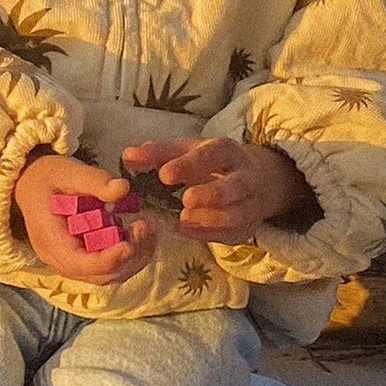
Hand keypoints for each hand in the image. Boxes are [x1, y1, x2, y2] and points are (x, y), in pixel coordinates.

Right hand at [13, 153, 154, 284]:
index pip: (83, 264)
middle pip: (102, 275)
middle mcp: (61, 261)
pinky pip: (111, 266)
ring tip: (147, 228)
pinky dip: (130, 254)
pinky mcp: (85, 259)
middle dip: (131, 255)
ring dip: (136, 256)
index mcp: (51, 242)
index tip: (132, 242)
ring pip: (111, 275)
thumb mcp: (67, 171)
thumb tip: (123, 188)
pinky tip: (139, 232)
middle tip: (145, 226)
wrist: (31, 185)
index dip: (111, 258)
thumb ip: (94, 180)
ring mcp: (74, 263)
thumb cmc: (47, 178)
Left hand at [124, 138, 313, 243]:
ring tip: (183, 219)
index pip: (213, 154)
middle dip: (212, 193)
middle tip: (186, 200)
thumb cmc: (211, 163)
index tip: (165, 174)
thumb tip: (127, 156)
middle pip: (235, 186)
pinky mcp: (246, 228)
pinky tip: (184, 231)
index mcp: (228, 151)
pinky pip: (231, 234)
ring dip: (210, 219)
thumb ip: (158, 154)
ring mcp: (250, 205)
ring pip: (237, 214)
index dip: (190, 164)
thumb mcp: (187, 151)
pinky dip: (208, 235)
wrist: (258, 182)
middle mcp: (246, 177)